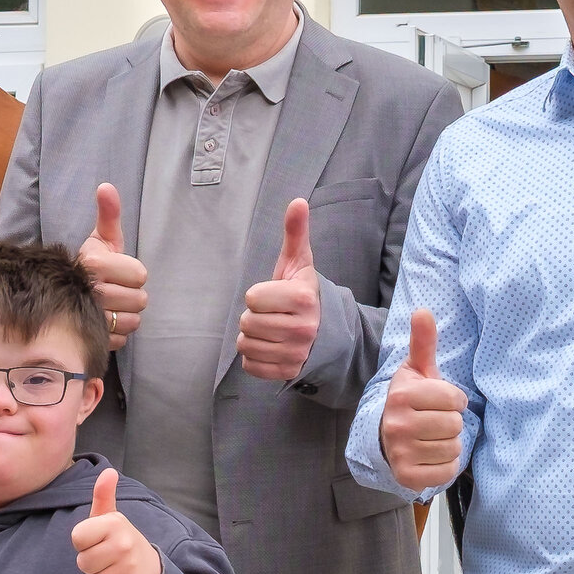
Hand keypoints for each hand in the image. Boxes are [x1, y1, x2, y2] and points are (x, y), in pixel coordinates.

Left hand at [71, 468, 161, 573]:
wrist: (149, 566)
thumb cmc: (119, 539)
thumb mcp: (109, 517)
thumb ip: (103, 495)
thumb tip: (108, 471)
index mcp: (114, 523)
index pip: (77, 538)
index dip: (83, 542)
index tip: (97, 540)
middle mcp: (124, 543)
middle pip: (83, 563)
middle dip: (90, 563)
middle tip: (106, 557)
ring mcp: (131, 567)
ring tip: (113, 569)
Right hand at [79, 183, 147, 351]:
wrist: (58, 295)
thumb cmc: (88, 265)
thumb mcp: (100, 239)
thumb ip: (108, 214)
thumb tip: (106, 186)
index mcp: (94, 264)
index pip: (140, 275)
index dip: (132, 273)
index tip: (116, 272)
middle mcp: (89, 291)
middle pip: (140, 300)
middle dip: (130, 296)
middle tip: (113, 290)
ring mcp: (88, 319)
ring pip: (132, 321)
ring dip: (124, 316)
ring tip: (108, 307)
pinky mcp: (88, 340)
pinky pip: (121, 340)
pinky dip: (115, 334)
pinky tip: (103, 323)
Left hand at [239, 199, 320, 381]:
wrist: (327, 330)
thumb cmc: (303, 293)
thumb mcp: (299, 262)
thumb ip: (295, 232)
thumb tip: (297, 201)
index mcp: (302, 297)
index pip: (251, 298)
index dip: (258, 295)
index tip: (275, 296)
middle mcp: (303, 328)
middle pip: (247, 322)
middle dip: (254, 316)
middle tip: (273, 314)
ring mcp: (296, 353)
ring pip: (246, 345)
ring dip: (253, 337)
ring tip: (272, 330)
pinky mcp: (288, 372)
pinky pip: (251, 366)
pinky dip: (255, 358)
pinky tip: (271, 347)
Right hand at [378, 310, 467, 489]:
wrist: (383, 435)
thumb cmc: (410, 401)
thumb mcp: (416, 371)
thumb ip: (423, 342)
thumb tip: (424, 310)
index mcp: (401, 395)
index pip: (454, 399)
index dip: (453, 400)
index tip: (440, 402)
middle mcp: (397, 424)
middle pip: (455, 424)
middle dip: (451, 422)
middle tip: (435, 421)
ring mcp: (400, 451)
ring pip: (453, 447)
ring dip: (449, 443)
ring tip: (432, 437)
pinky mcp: (407, 475)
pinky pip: (447, 471)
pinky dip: (445, 465)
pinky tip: (431, 455)